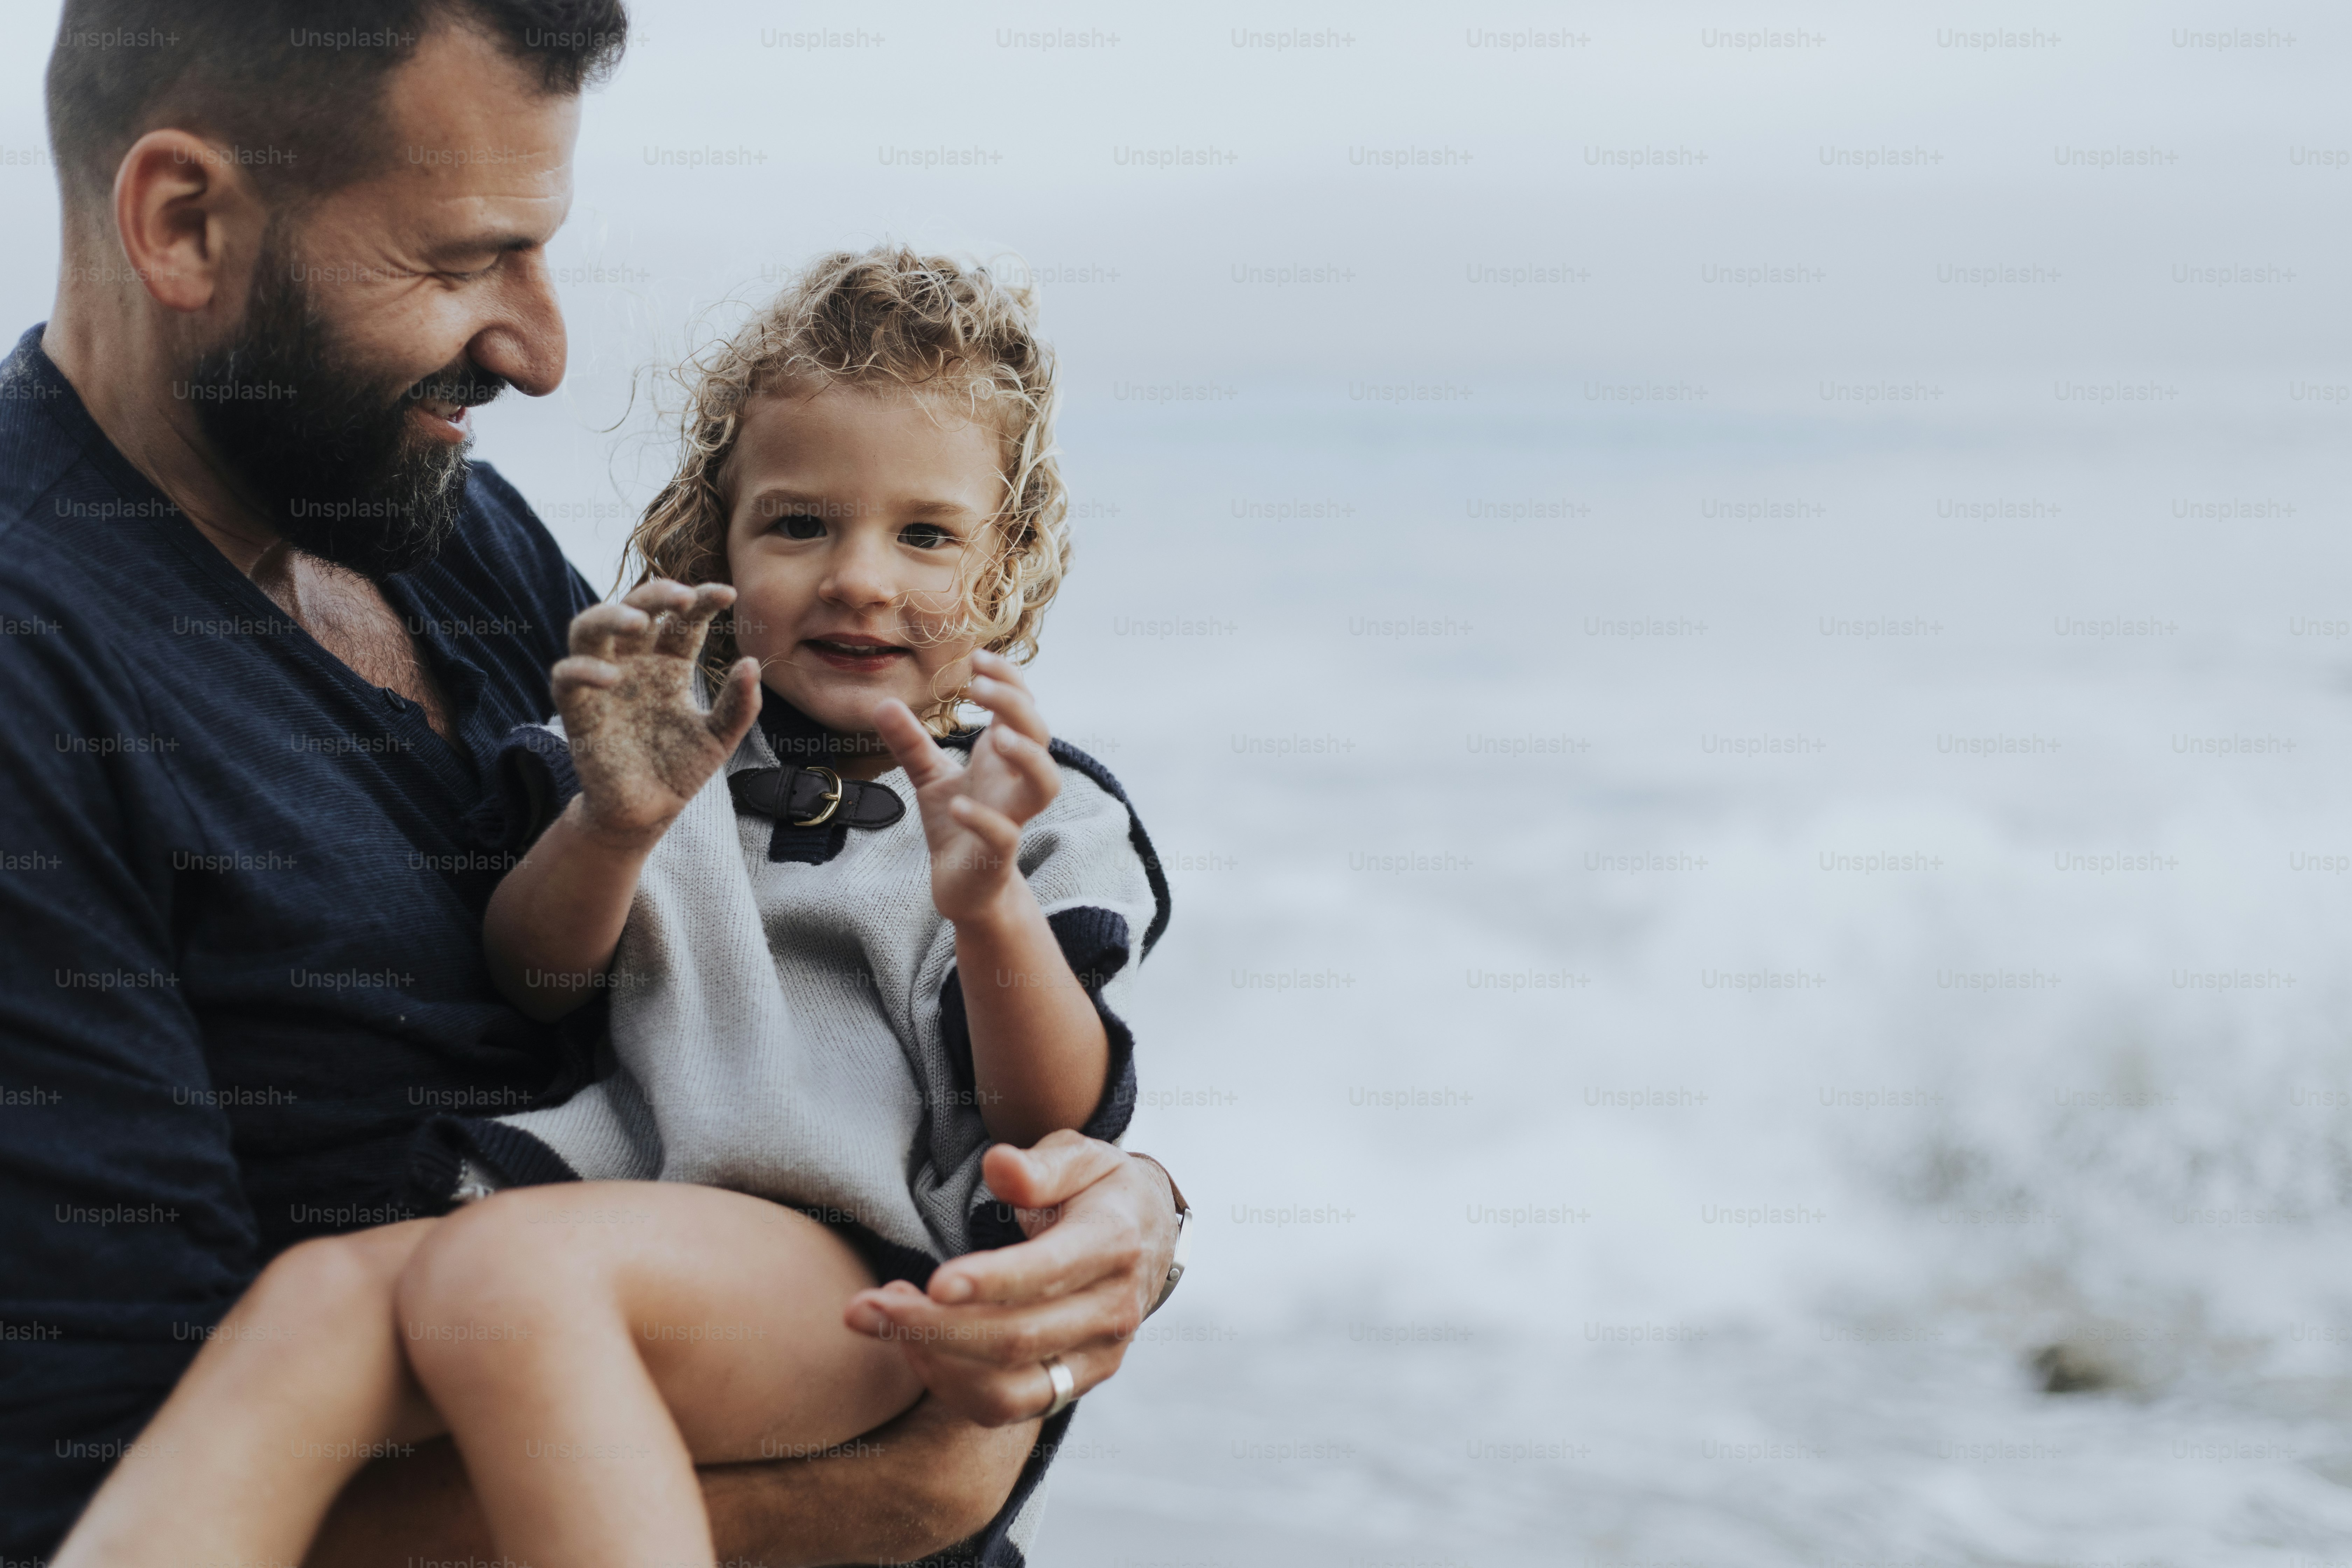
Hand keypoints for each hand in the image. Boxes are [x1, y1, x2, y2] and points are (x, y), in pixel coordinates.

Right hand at [552, 579, 760, 845]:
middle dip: (655, 595)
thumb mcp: (719, 737)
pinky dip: (583, 670)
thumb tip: (751, 663)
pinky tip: (610, 676)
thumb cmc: (680, 769)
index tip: (728, 594)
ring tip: (638, 621)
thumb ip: (739, 705)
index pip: (682, 621)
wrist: (649, 813)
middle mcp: (633, 665)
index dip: (702, 601)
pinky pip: (566, 677)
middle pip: (634, 610)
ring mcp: (602, 684)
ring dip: (610, 616)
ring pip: (588, 630)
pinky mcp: (577, 710)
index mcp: (667, 665)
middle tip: (682, 597)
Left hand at [841, 1134, 1180, 1425]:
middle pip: (1016, 1339)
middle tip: (861, 1307)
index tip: (931, 1282)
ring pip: (1007, 1391)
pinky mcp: (1073, 1385)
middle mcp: (1112, 1312)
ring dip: (931, 1363)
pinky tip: (912, 1342)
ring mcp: (1096, 1359)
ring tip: (882, 1317)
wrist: (1148, 1236)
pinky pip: (1004, 1407)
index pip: (1049, 1274)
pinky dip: (949, 1385)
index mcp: (1114, 1245)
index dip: (990, 1282)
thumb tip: (999, 1167)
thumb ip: (1042, 1165)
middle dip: (931, 1329)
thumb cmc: (1099, 1188)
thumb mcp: (1081, 1156)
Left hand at [872, 649, 1060, 923]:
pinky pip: (1003, 834)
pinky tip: (957, 805)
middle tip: (978, 687)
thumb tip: (881, 702)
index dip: (1009, 680)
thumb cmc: (954, 824)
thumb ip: (910, 741)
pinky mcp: (998, 855)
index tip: (976, 659)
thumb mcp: (928, 775)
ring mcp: (1012, 818)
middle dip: (1016, 706)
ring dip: (1029, 758)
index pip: (1023, 708)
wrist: (962, 885)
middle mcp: (1014, 784)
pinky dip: (983, 818)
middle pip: (1040, 735)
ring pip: (1045, 784)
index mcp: (1003, 759)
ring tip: (998, 737)